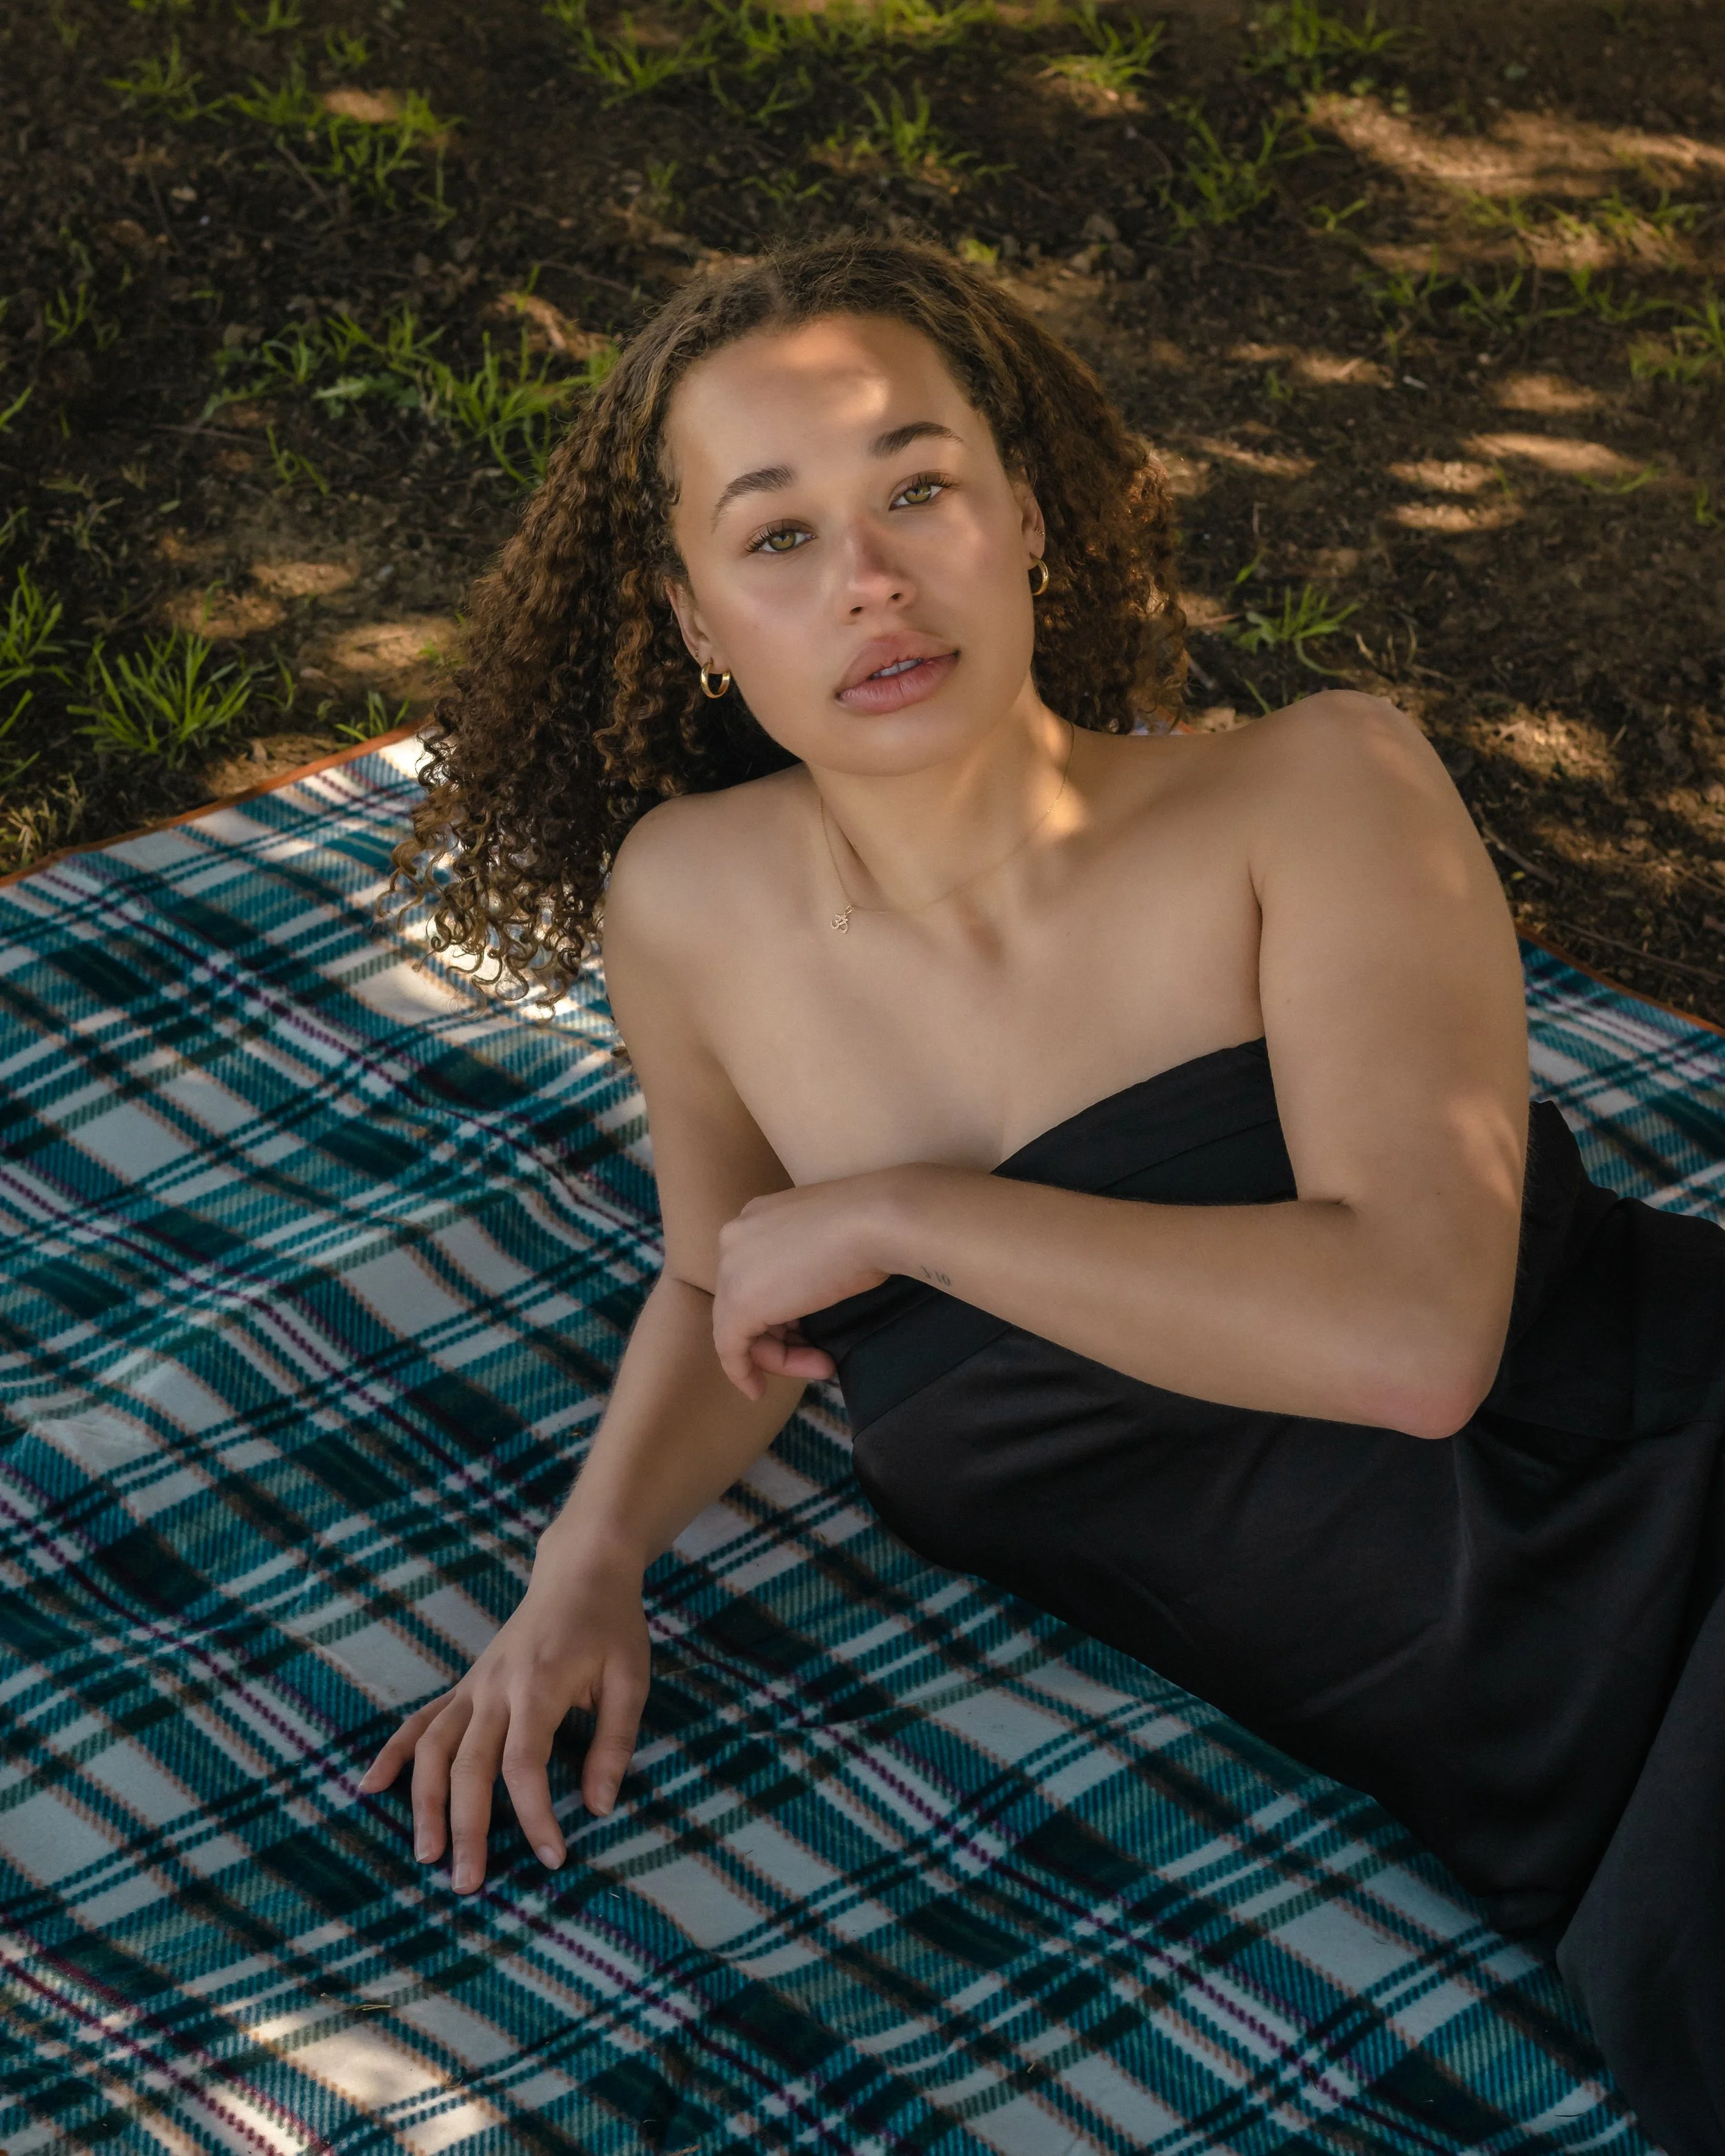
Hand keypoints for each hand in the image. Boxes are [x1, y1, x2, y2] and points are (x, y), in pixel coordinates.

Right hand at [356, 1548, 649, 1892]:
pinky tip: (371, 1787)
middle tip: (466, 1885)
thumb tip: (598, 1807)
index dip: (534, 1815)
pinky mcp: (464, 1685)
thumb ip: (614, 1743)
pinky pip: (420, 1721)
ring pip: (432, 1748)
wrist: (580, 1572)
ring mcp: (472, 1686)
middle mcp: (494, 1688)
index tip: (551, 1856)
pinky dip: (393, 1753)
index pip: (524, 1764)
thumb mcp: (630, 1679)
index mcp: (537, 1686)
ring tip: (426, 1855)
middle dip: (465, 1827)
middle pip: (467, 1765)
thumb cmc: (610, 1626)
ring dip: (422, 1803)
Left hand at [712, 1170, 906, 1398]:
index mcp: (756, 1218)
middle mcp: (734, 1238)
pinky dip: (742, 1372)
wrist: (878, 1221)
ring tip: (823, 1366)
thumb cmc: (870, 1224)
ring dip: (778, 1356)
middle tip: (820, 1357)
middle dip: (780, 1338)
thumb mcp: (829, 1241)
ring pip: (738, 1326)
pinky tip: (757, 1391)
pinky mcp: (741, 1303)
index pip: (757, 1275)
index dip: (780, 1311)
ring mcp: (732, 1269)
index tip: (806, 1336)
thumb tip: (814, 1291)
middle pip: (744, 1302)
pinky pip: (730, 1347)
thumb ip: (807, 1263)